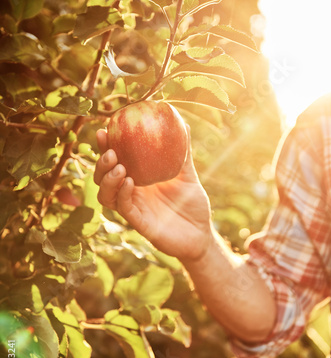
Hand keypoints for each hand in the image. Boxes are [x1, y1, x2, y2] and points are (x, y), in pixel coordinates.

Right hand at [94, 127, 212, 260]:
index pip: (115, 161)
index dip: (106, 147)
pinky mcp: (139, 223)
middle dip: (101, 163)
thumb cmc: (192, 204)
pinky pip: (124, 208)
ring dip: (108, 180)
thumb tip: (182, 123)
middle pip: (104, 177)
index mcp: (138, 179)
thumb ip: (183, 153)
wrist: (201, 234)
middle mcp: (131, 193)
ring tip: (118, 166)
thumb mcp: (188, 174)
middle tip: (110, 150)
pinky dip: (122, 194)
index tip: (104, 130)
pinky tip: (129, 182)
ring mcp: (133, 208)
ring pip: (107, 195)